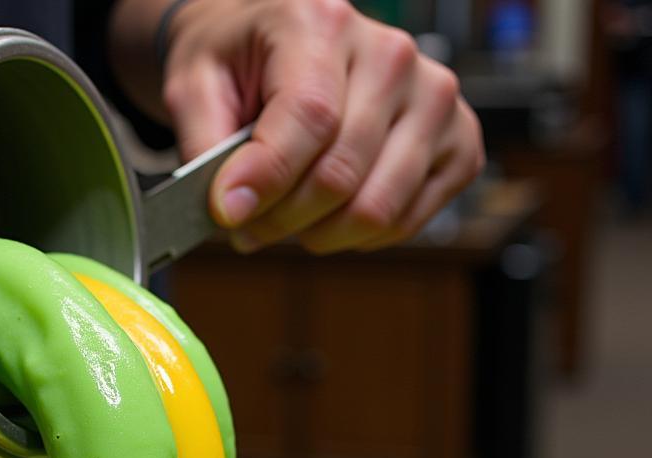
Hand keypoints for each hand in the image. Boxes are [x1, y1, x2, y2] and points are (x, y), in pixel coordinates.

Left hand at [110, 0, 484, 253]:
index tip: (229, 214)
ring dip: (320, 235)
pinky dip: (361, 237)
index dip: (266, 180)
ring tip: (288, 221)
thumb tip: (230, 207)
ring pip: (377, 207)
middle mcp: (390, 55)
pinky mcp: (458, 140)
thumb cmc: (238, 67)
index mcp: (323, 24)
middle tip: (250, 224)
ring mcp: (433, 97)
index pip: (310, 117)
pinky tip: (331, 216)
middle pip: (341, 174)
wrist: (276, 47)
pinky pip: (408, 220)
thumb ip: (204, 145)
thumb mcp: (195, 88)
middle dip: (283, 220)